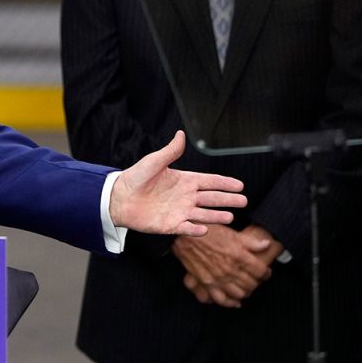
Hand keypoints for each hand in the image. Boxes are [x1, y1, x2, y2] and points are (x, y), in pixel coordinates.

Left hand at [109, 131, 244, 236]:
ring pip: (203, 214)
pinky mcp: (170, 225)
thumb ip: (170, 151)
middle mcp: (185, 197)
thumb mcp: (154, 161)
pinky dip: (196, 229)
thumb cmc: (135, 178)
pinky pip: (186, 228)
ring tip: (230, 217)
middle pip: (212, 199)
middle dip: (228, 200)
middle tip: (243, 201)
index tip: (240, 185)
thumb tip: (181, 133)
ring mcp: (179, 211)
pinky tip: (205, 229)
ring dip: (216, 216)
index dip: (225, 183)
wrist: (118, 197)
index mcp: (184, 180)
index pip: (210, 182)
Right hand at [176, 223, 282, 307]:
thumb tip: (267, 244)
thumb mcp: (232, 233)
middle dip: (257, 282)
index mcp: (239, 256)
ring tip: (246, 288)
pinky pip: (221, 299)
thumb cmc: (208, 231)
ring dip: (246, 292)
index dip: (266, 273)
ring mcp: (218, 278)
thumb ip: (251, 241)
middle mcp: (230, 270)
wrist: (185, 236)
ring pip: (239, 293)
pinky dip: (230, 303)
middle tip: (256, 280)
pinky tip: (235, 302)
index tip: (266, 272)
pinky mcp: (207, 283)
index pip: (261, 271)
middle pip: (252, 284)